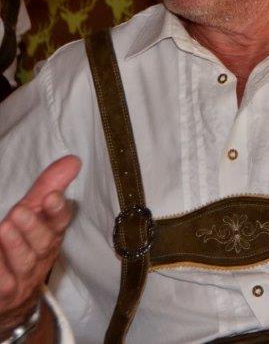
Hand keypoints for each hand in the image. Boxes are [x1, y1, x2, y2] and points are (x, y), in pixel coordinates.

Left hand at [0, 156, 79, 332]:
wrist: (9, 297)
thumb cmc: (21, 246)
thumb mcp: (32, 215)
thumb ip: (48, 187)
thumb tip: (73, 160)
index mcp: (50, 235)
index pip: (60, 223)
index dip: (57, 211)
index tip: (51, 197)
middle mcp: (41, 257)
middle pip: (43, 243)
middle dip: (33, 228)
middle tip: (20, 211)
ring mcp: (22, 278)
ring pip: (23, 264)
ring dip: (16, 246)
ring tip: (4, 228)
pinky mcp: (3, 294)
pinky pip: (1, 284)